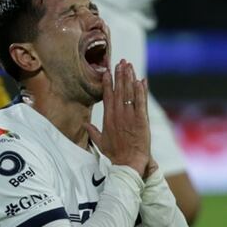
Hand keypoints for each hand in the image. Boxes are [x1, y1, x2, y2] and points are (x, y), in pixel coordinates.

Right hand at [85, 60, 150, 177]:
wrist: (128, 164)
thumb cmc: (115, 155)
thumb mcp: (101, 143)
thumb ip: (93, 132)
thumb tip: (85, 126)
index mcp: (108, 118)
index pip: (107, 96)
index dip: (108, 83)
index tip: (108, 72)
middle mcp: (118, 115)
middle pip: (119, 91)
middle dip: (120, 75)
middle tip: (121, 62)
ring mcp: (129, 117)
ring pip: (129, 93)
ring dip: (129, 78)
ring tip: (129, 66)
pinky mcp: (141, 120)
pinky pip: (141, 102)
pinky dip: (141, 91)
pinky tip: (141, 81)